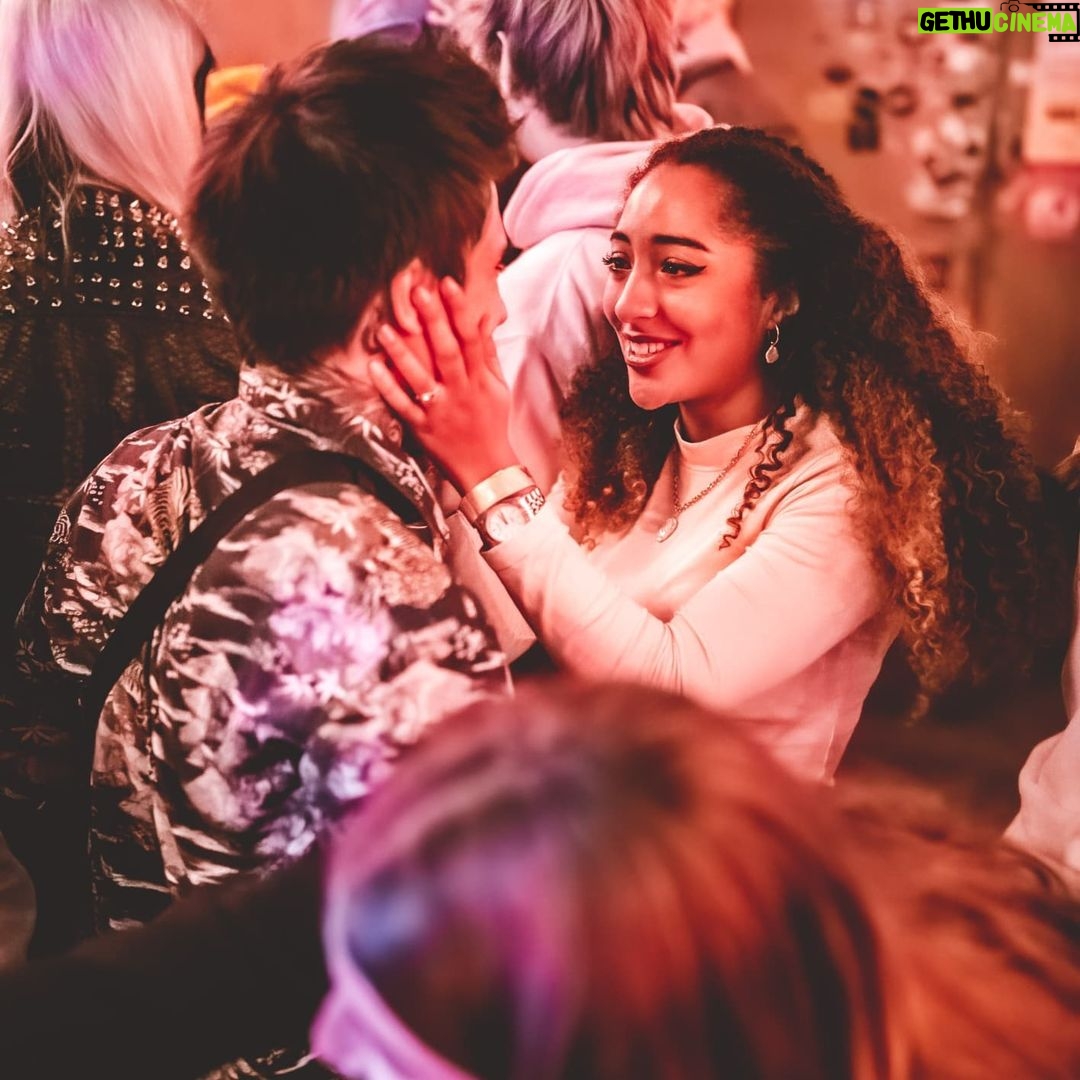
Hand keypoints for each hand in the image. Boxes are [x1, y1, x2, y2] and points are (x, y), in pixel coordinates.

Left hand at [370, 278, 518, 492]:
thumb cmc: (493, 426)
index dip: (459, 310)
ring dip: (402, 352)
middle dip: (433, 320)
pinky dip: (389, 387)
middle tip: (417, 291)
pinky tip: (374, 366)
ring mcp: (440, 411)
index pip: (471, 339)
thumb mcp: (499, 389)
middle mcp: (461, 392)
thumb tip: (483, 323)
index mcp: (480, 380)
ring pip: (421, 377)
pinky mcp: (423, 428)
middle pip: (447, 351)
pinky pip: (403, 406)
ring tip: (385, 328)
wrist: (489, 471)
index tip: (447, 283)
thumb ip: (489, 356)